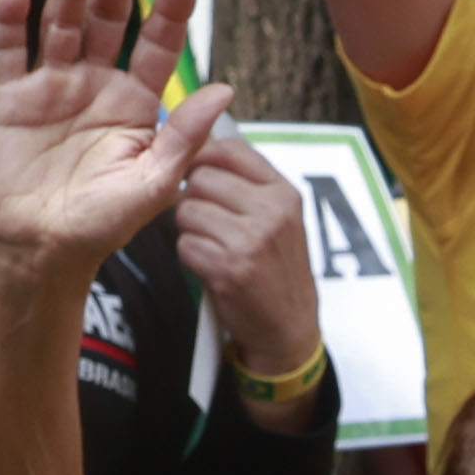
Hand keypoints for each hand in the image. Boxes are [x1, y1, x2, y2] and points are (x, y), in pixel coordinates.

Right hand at [0, 0, 209, 269]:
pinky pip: (10, 51)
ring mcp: (53, 85)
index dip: (169, 13)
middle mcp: (96, 83)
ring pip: (62, 25)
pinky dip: (9, 19)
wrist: (44, 252)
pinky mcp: (12, 97)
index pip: (158, 46)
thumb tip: (227, 89)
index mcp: (136, 101)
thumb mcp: (155, 183)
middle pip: (109, 20)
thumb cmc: (105, 223)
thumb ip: (185, 136)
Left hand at [163, 107, 324, 385]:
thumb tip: (201, 147)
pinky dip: (191, 257)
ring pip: (187, 210)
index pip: (231, 149)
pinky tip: (211, 267)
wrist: (289, 326)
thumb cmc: (277, 269)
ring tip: (212, 246)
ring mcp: (251, 240)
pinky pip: (185, 244)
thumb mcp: (280, 218)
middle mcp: (271, 212)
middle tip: (208, 221)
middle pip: (201, 178)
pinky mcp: (230, 268)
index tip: (200, 174)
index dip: (204, 158)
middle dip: (194, 198)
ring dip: (190, 229)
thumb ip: (249, 185)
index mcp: (284, 193)